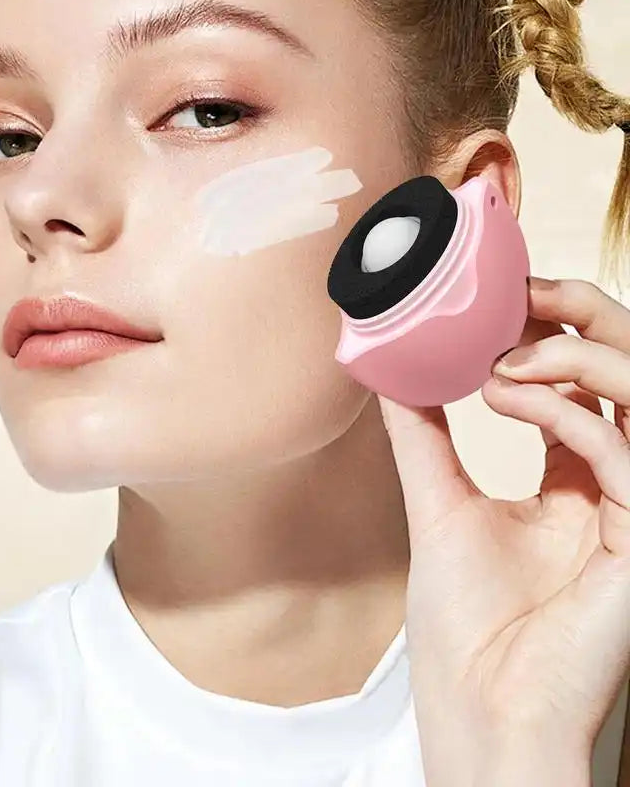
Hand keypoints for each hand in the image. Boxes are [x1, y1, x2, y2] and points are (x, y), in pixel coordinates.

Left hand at [378, 277, 629, 784]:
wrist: (480, 703)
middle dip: (579, 316)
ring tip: (499, 359)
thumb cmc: (464, 620)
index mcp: (573, 477)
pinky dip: (565, 408)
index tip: (499, 296)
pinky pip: (625, 446)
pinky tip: (504, 396)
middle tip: (517, 293)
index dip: (549, 330)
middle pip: (626, 370)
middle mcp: (613, 484)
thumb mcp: (439, 502)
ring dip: (571, 356)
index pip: (580, 382)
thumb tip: (390, 369)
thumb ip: (424, 432)